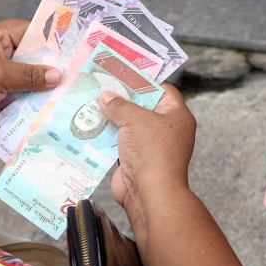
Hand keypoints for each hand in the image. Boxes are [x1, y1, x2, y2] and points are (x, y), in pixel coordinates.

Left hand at [0, 19, 60, 131]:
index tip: (66, 45)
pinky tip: (46, 99)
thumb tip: (56, 75)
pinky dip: (29, 94)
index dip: (44, 38)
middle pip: (25, 53)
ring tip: (62, 86)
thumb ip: (29, 75)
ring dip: (38, 81)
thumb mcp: (0, 76)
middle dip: (44, 63)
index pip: (23, 31)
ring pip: (23, 73)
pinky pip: (17, 89)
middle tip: (68, 68)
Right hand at [97, 84, 195, 218]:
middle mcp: (165, 129)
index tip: (122, 71)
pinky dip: (106, 135)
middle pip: (142, 106)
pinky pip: (119, 142)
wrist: (150, 194)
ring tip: (89, 101)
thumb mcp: (136, 119)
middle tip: (100, 84)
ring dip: (111, 117)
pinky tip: (88, 125)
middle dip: (121, 97)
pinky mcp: (134, 159)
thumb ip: (120, 104)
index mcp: (176, 115)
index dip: (143, 79)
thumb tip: (106, 97)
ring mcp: (150, 145)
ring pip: (128, 124)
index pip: (161, 89)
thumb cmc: (153, 152)